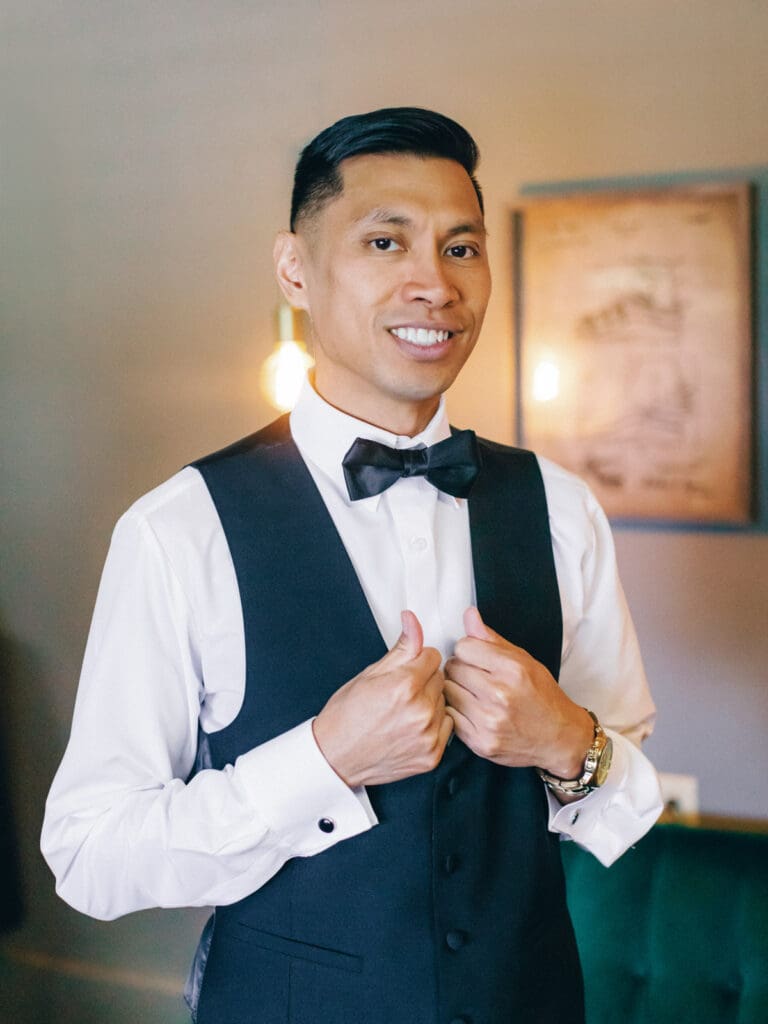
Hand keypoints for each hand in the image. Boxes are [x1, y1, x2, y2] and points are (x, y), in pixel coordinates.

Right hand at [312, 611, 452, 787]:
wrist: (336, 758)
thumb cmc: (346, 717)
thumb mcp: (370, 674)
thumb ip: (400, 648)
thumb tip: (412, 621)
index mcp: (404, 686)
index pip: (432, 655)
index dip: (416, 660)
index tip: (404, 671)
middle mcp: (420, 711)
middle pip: (440, 678)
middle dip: (423, 681)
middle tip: (398, 694)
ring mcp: (427, 736)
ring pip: (444, 701)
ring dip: (429, 703)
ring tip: (403, 712)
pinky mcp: (432, 755)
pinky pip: (446, 726)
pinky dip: (432, 725)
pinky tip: (411, 728)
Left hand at [444, 607, 592, 778]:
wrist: (560, 738)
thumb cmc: (543, 696)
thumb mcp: (524, 661)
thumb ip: (492, 639)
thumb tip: (469, 614)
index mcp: (512, 669)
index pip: (464, 646)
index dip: (470, 650)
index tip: (478, 659)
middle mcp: (500, 694)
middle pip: (453, 667)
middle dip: (462, 669)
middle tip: (476, 677)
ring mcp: (489, 721)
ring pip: (447, 691)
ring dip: (457, 689)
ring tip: (474, 694)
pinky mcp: (480, 742)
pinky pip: (450, 716)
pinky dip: (457, 712)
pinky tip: (473, 711)